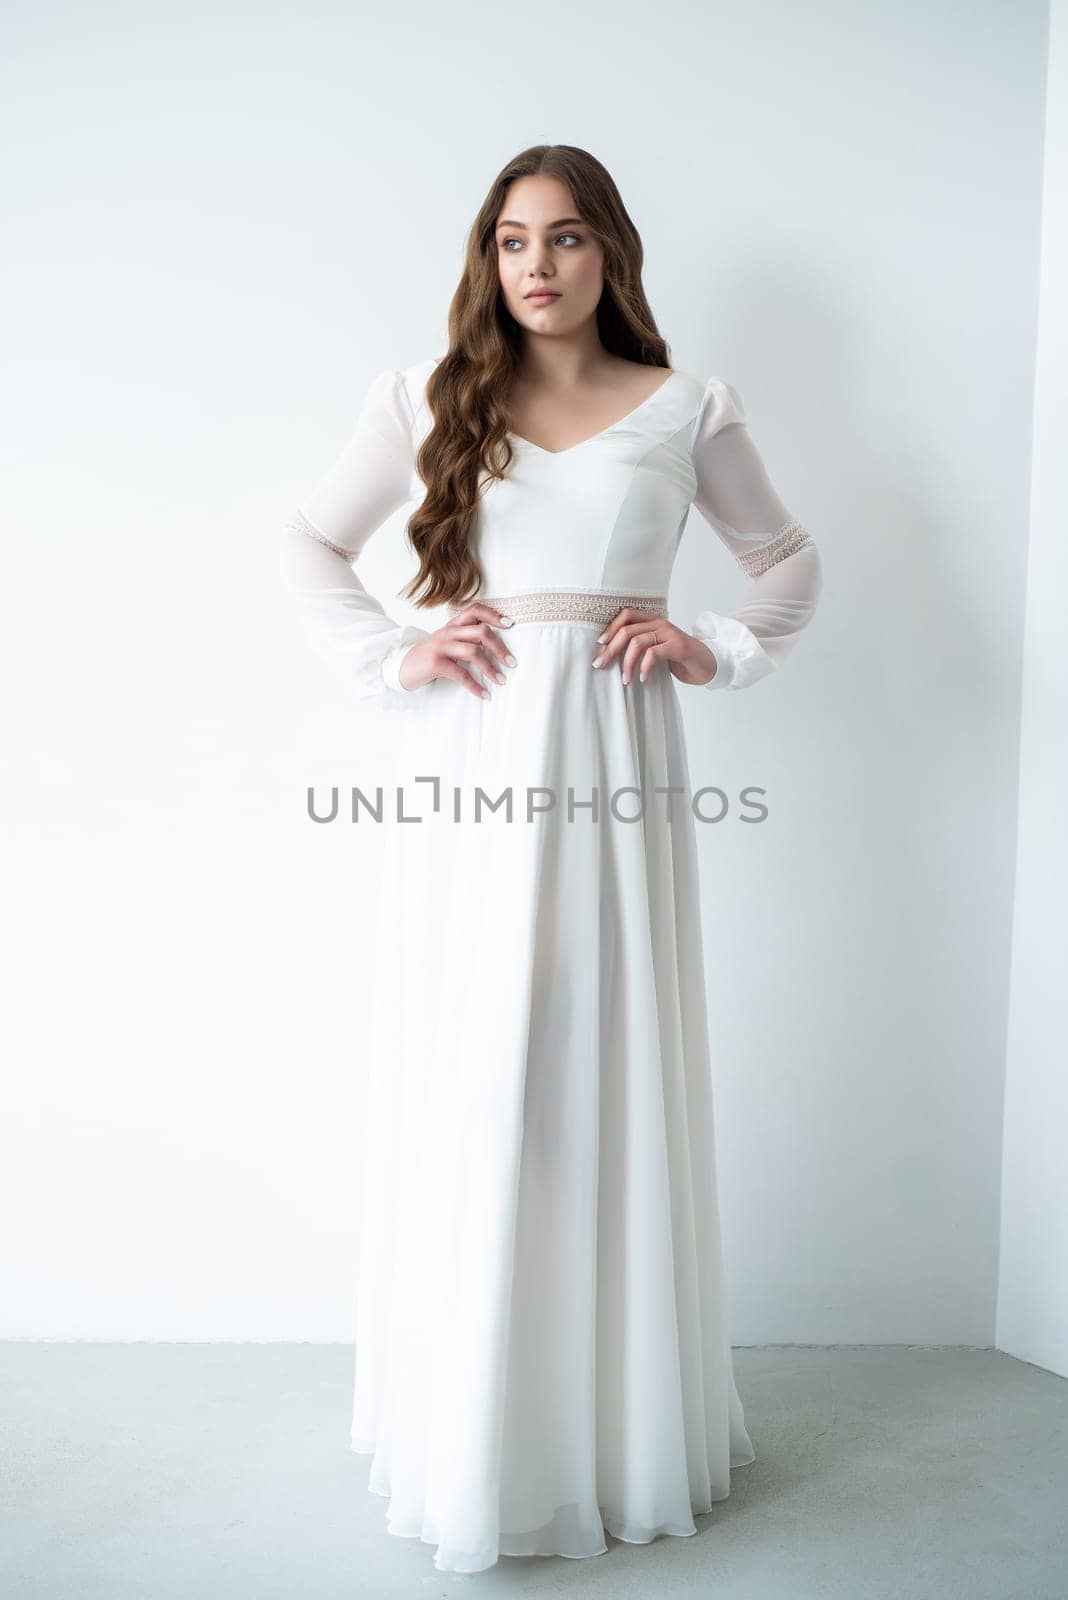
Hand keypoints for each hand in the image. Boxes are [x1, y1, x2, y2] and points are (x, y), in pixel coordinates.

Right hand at [399, 603, 516, 698]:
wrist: (401, 666)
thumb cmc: (430, 656)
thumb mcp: (447, 642)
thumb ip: (466, 638)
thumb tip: (496, 646)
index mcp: (453, 624)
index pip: (476, 610)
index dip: (494, 615)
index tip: (510, 624)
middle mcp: (448, 632)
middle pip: (481, 631)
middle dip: (500, 648)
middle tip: (512, 663)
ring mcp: (441, 646)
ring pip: (474, 651)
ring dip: (491, 668)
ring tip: (501, 680)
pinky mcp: (436, 663)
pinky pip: (461, 674)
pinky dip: (475, 686)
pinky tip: (484, 694)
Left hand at [591, 608, 718, 686]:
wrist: (709, 664)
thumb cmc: (680, 659)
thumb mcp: (657, 650)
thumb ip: (640, 647)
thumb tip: (611, 656)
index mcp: (653, 621)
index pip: (626, 615)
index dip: (611, 628)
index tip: (600, 644)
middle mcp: (660, 623)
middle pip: (627, 630)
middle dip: (611, 648)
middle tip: (601, 664)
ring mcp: (670, 633)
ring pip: (638, 642)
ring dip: (627, 662)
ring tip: (625, 678)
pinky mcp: (678, 646)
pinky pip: (654, 654)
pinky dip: (644, 667)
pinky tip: (642, 678)